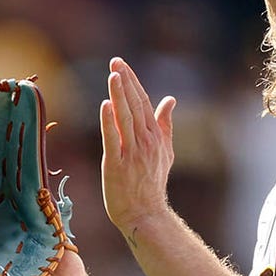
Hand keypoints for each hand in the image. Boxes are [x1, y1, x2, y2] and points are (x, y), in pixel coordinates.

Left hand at [99, 58, 176, 232]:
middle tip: (115, 61)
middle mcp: (145, 141)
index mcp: (155, 136)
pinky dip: (109, 122)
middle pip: (135, 105)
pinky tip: (105, 106)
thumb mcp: (165, 150)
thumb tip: (170, 100)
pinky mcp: (117, 165)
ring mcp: (132, 152)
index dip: (133, 82)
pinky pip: (113, 139)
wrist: (146, 213)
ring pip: (125, 118)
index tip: (122, 65)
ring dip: (119, 95)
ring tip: (113, 75)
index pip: (144, 102)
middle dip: (125, 82)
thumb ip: (166, 124)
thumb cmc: (152, 183)